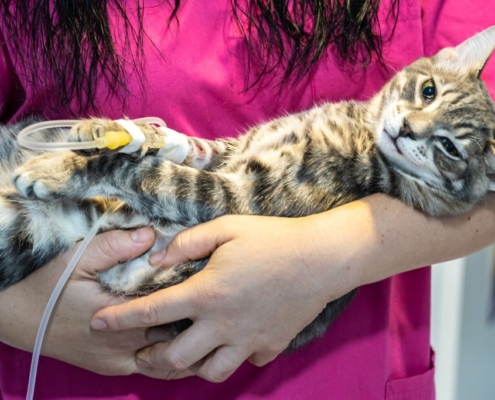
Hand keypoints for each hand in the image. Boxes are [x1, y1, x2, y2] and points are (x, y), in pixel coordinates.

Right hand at [0, 227, 190, 377]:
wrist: (18, 317)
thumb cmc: (49, 284)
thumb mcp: (78, 257)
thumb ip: (115, 246)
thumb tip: (150, 235)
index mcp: (123, 315)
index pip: (170, 307)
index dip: (192, 292)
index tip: (204, 276)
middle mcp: (126, 344)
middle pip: (176, 333)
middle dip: (194, 317)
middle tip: (208, 297)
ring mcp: (121, 360)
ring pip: (169, 356)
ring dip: (185, 339)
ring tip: (200, 318)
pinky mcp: (113, 368)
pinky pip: (152, 368)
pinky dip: (168, 355)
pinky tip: (178, 337)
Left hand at [91, 215, 356, 381]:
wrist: (321, 259)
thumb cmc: (272, 239)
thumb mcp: (227, 228)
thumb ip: (188, 243)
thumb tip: (156, 258)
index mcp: (208, 293)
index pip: (153, 311)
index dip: (120, 318)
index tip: (98, 322)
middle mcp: (223, 324)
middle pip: (176, 357)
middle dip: (150, 358)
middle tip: (142, 351)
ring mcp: (248, 340)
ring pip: (210, 372)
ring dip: (190, 366)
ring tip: (183, 354)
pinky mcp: (270, 346)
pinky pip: (244, 363)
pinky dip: (231, 357)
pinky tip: (229, 342)